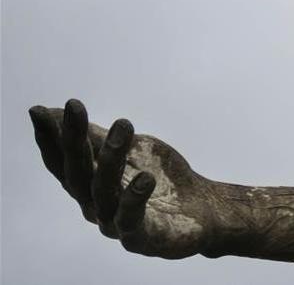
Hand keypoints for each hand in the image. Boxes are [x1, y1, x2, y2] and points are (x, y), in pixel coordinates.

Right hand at [29, 99, 220, 258]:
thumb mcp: (131, 150)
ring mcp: (116, 224)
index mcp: (90, 186)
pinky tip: (144, 178)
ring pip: (104, 191)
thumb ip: (97, 137)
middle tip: (74, 107)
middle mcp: (95, 206)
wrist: (205, 210)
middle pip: (78, 174)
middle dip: (74, 140)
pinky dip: (134, 199)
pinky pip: (131, 220)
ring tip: (123, 125)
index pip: (63, 162)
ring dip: (110, 158)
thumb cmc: (162, 180)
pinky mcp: (141, 238)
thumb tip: (57, 109)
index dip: (50, 138)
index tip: (37, 110)